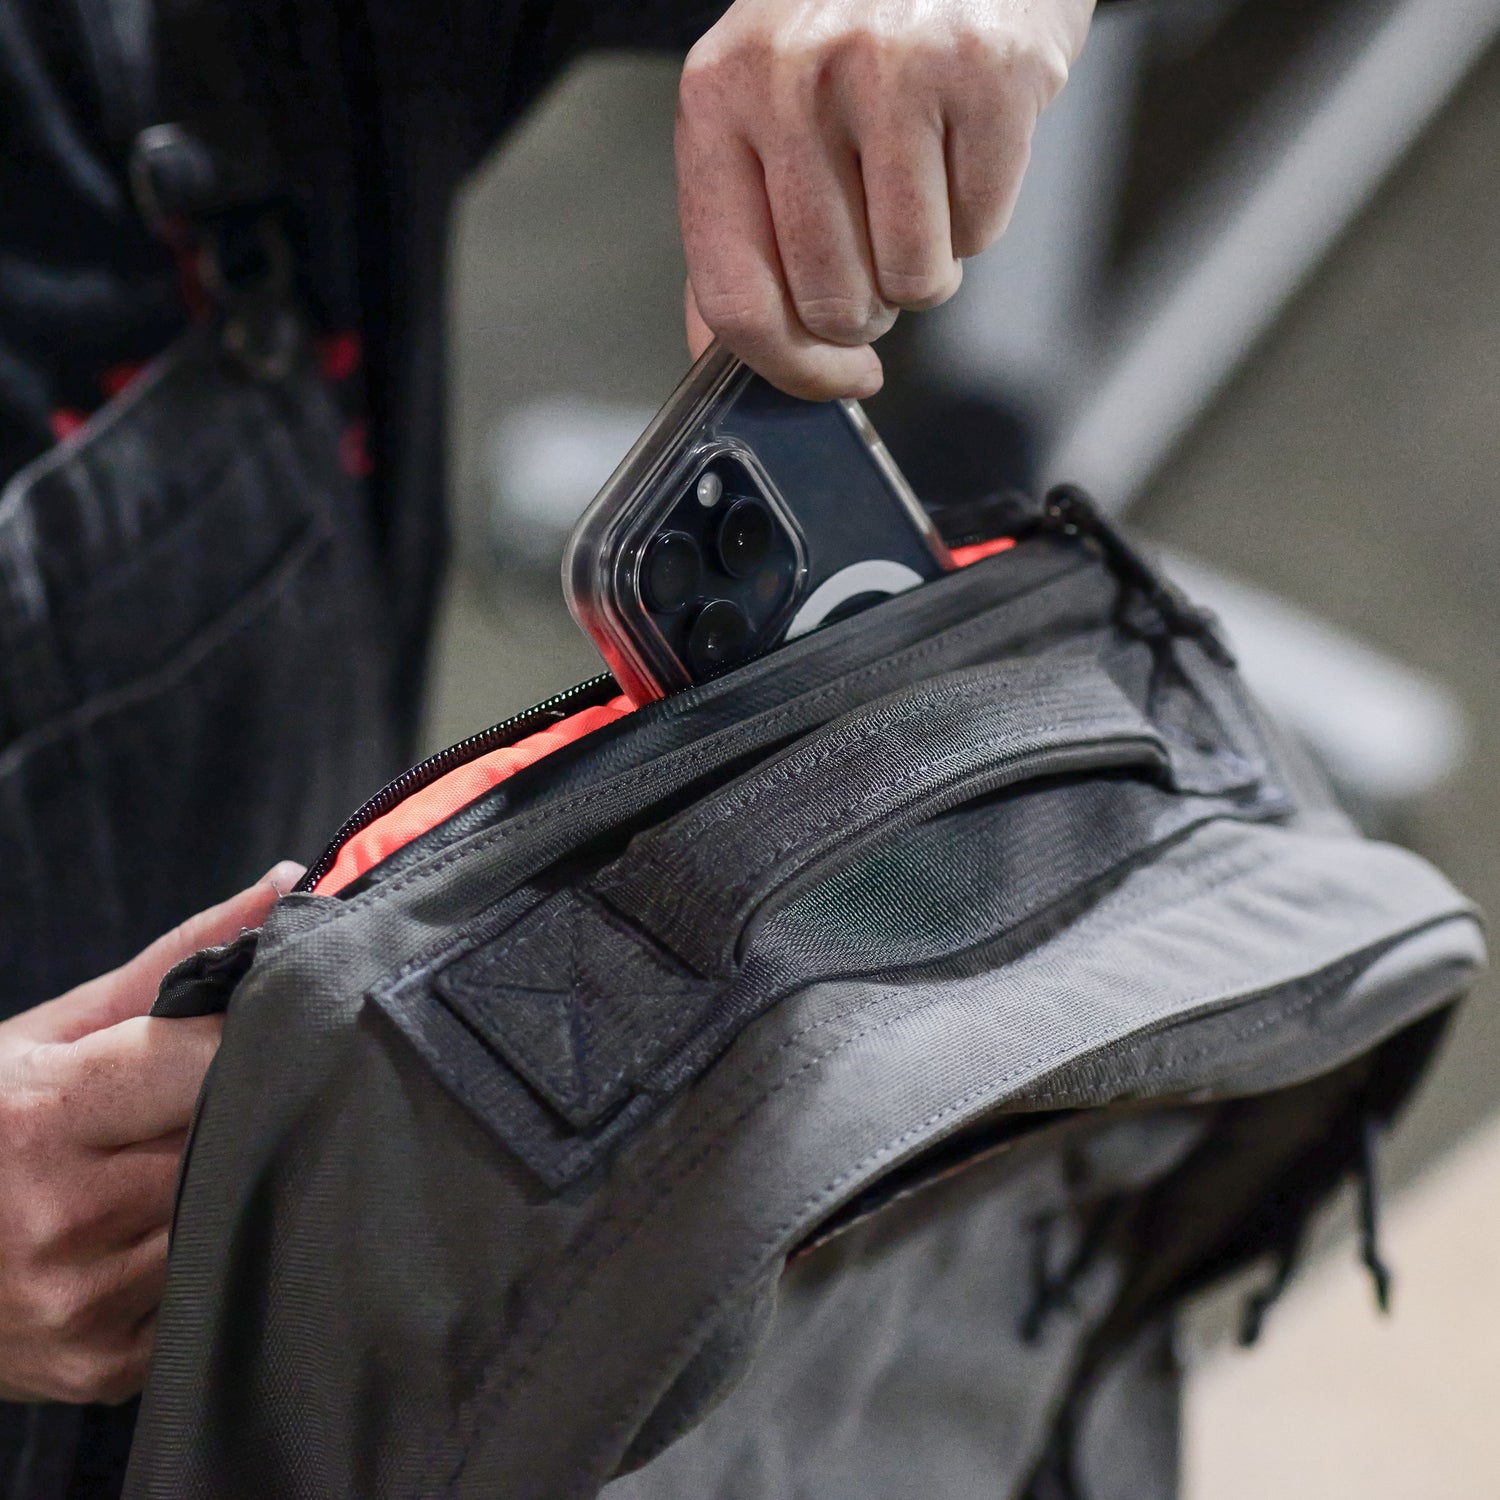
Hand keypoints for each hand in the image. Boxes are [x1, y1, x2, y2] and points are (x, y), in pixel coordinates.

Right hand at [0, 862, 301, 1403]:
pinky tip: (158, 1229)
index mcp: (41, 1116)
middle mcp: (60, 1217)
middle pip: (229, 1143)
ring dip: (228, 1183)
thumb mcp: (51, 1032)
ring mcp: (80, 1303)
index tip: (265, 1029)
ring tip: (180, 1159)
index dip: (249, 1041)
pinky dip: (201, 1252)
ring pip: (228, 1216)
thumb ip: (175, 961)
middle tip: (236, 1096)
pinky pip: (204, 1291)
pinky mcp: (99, 1368)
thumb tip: (288, 882)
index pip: (214, 1063)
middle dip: (242, 1113)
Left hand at [677, 0, 1094, 397]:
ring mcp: (891, 71)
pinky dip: (978, 215)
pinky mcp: (984, 73)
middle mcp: (793, 79)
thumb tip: (723, 357)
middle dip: (869, 307)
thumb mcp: (760, 104)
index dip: (791, 369)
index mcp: (717, 98)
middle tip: (879, 247)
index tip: (835, 378)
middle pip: (832, 303)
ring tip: (920, 192)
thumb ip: (736, 228)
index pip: (737, 297)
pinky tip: (960, 150)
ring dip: (927, 267)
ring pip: (913, 281)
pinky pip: (981, 230)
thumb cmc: (853, 23)